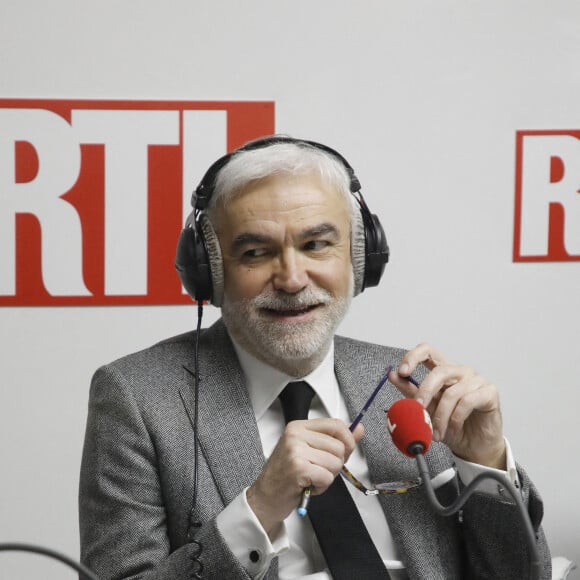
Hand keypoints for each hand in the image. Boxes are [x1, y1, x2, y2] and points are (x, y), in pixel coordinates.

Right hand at [247, 418, 363, 534]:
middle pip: (339, 446)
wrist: (266, 497)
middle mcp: (296, 435)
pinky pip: (327, 477)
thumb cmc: (287, 475)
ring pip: (335, 462)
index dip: (347, 440)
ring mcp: (295, 450)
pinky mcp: (298, 468)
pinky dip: (321, 486)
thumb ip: (336, 439)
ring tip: (311, 478)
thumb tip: (359, 429)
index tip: (343, 452)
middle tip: (318, 470)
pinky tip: (308, 485)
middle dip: (335, 464)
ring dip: (327, 476)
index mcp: (299, 427)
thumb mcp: (311, 451)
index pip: (336, 424)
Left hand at [388, 343, 505, 468]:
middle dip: (425, 391)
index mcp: (443, 370)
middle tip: (418, 408)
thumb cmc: (452, 425)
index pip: (427, 351)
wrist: (474, 446)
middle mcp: (460, 371)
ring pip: (452, 393)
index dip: (413, 357)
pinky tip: (452, 429)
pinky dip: (455, 419)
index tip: (402, 372)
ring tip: (436, 432)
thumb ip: (411, 392)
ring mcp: (476, 380)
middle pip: (439, 371)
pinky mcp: (489, 392)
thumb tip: (393, 375)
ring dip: (440, 417)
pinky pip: (467, 401)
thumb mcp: (427, 409)